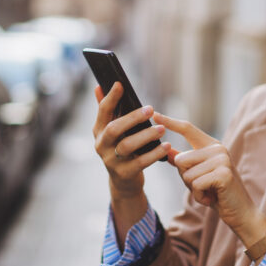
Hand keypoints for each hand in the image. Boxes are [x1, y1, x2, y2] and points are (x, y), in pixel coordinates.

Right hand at [92, 82, 170, 199]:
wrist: (123, 181)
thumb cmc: (120, 148)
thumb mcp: (111, 131)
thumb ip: (107, 110)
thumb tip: (98, 87)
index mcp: (99, 131)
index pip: (102, 111)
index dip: (110, 98)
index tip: (120, 84)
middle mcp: (101, 145)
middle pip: (114, 129)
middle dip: (133, 117)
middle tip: (151, 109)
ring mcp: (111, 161)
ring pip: (127, 146)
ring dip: (146, 135)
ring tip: (161, 129)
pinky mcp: (124, 173)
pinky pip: (141, 162)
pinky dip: (155, 153)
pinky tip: (166, 146)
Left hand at [154, 112, 265, 247]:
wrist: (240, 212)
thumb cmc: (217, 193)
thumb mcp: (198, 175)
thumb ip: (184, 162)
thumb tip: (165, 150)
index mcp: (211, 145)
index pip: (188, 128)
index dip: (170, 122)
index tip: (154, 114)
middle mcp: (218, 148)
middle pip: (180, 159)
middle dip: (185, 178)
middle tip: (203, 186)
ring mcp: (222, 159)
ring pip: (186, 173)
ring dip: (193, 189)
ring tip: (209, 192)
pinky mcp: (223, 173)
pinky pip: (195, 184)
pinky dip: (199, 196)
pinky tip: (211, 198)